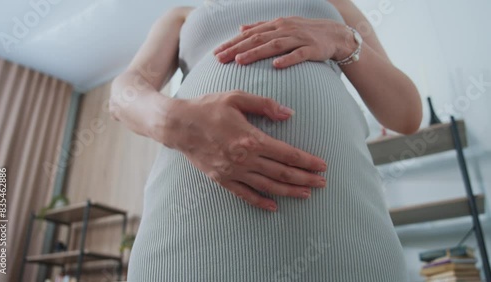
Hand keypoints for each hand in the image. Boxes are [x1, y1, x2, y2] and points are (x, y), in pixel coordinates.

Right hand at [160, 90, 326, 211]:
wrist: (178, 125)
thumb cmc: (208, 108)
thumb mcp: (237, 97)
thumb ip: (265, 104)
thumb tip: (289, 114)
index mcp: (251, 139)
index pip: (287, 154)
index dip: (307, 161)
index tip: (323, 166)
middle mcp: (244, 159)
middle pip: (282, 173)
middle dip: (305, 179)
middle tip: (323, 184)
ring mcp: (232, 172)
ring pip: (268, 186)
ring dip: (289, 191)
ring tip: (307, 195)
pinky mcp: (222, 179)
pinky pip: (245, 194)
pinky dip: (261, 201)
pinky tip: (274, 206)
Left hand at [213, 16, 354, 68]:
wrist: (335, 34)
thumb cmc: (306, 32)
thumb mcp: (283, 26)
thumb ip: (262, 27)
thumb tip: (241, 28)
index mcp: (276, 25)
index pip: (249, 34)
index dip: (232, 43)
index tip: (216, 53)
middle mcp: (284, 29)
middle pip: (257, 39)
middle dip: (236, 48)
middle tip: (220, 59)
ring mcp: (298, 38)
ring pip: (274, 45)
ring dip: (256, 53)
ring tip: (240, 61)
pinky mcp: (312, 49)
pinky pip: (298, 55)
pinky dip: (287, 59)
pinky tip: (276, 66)